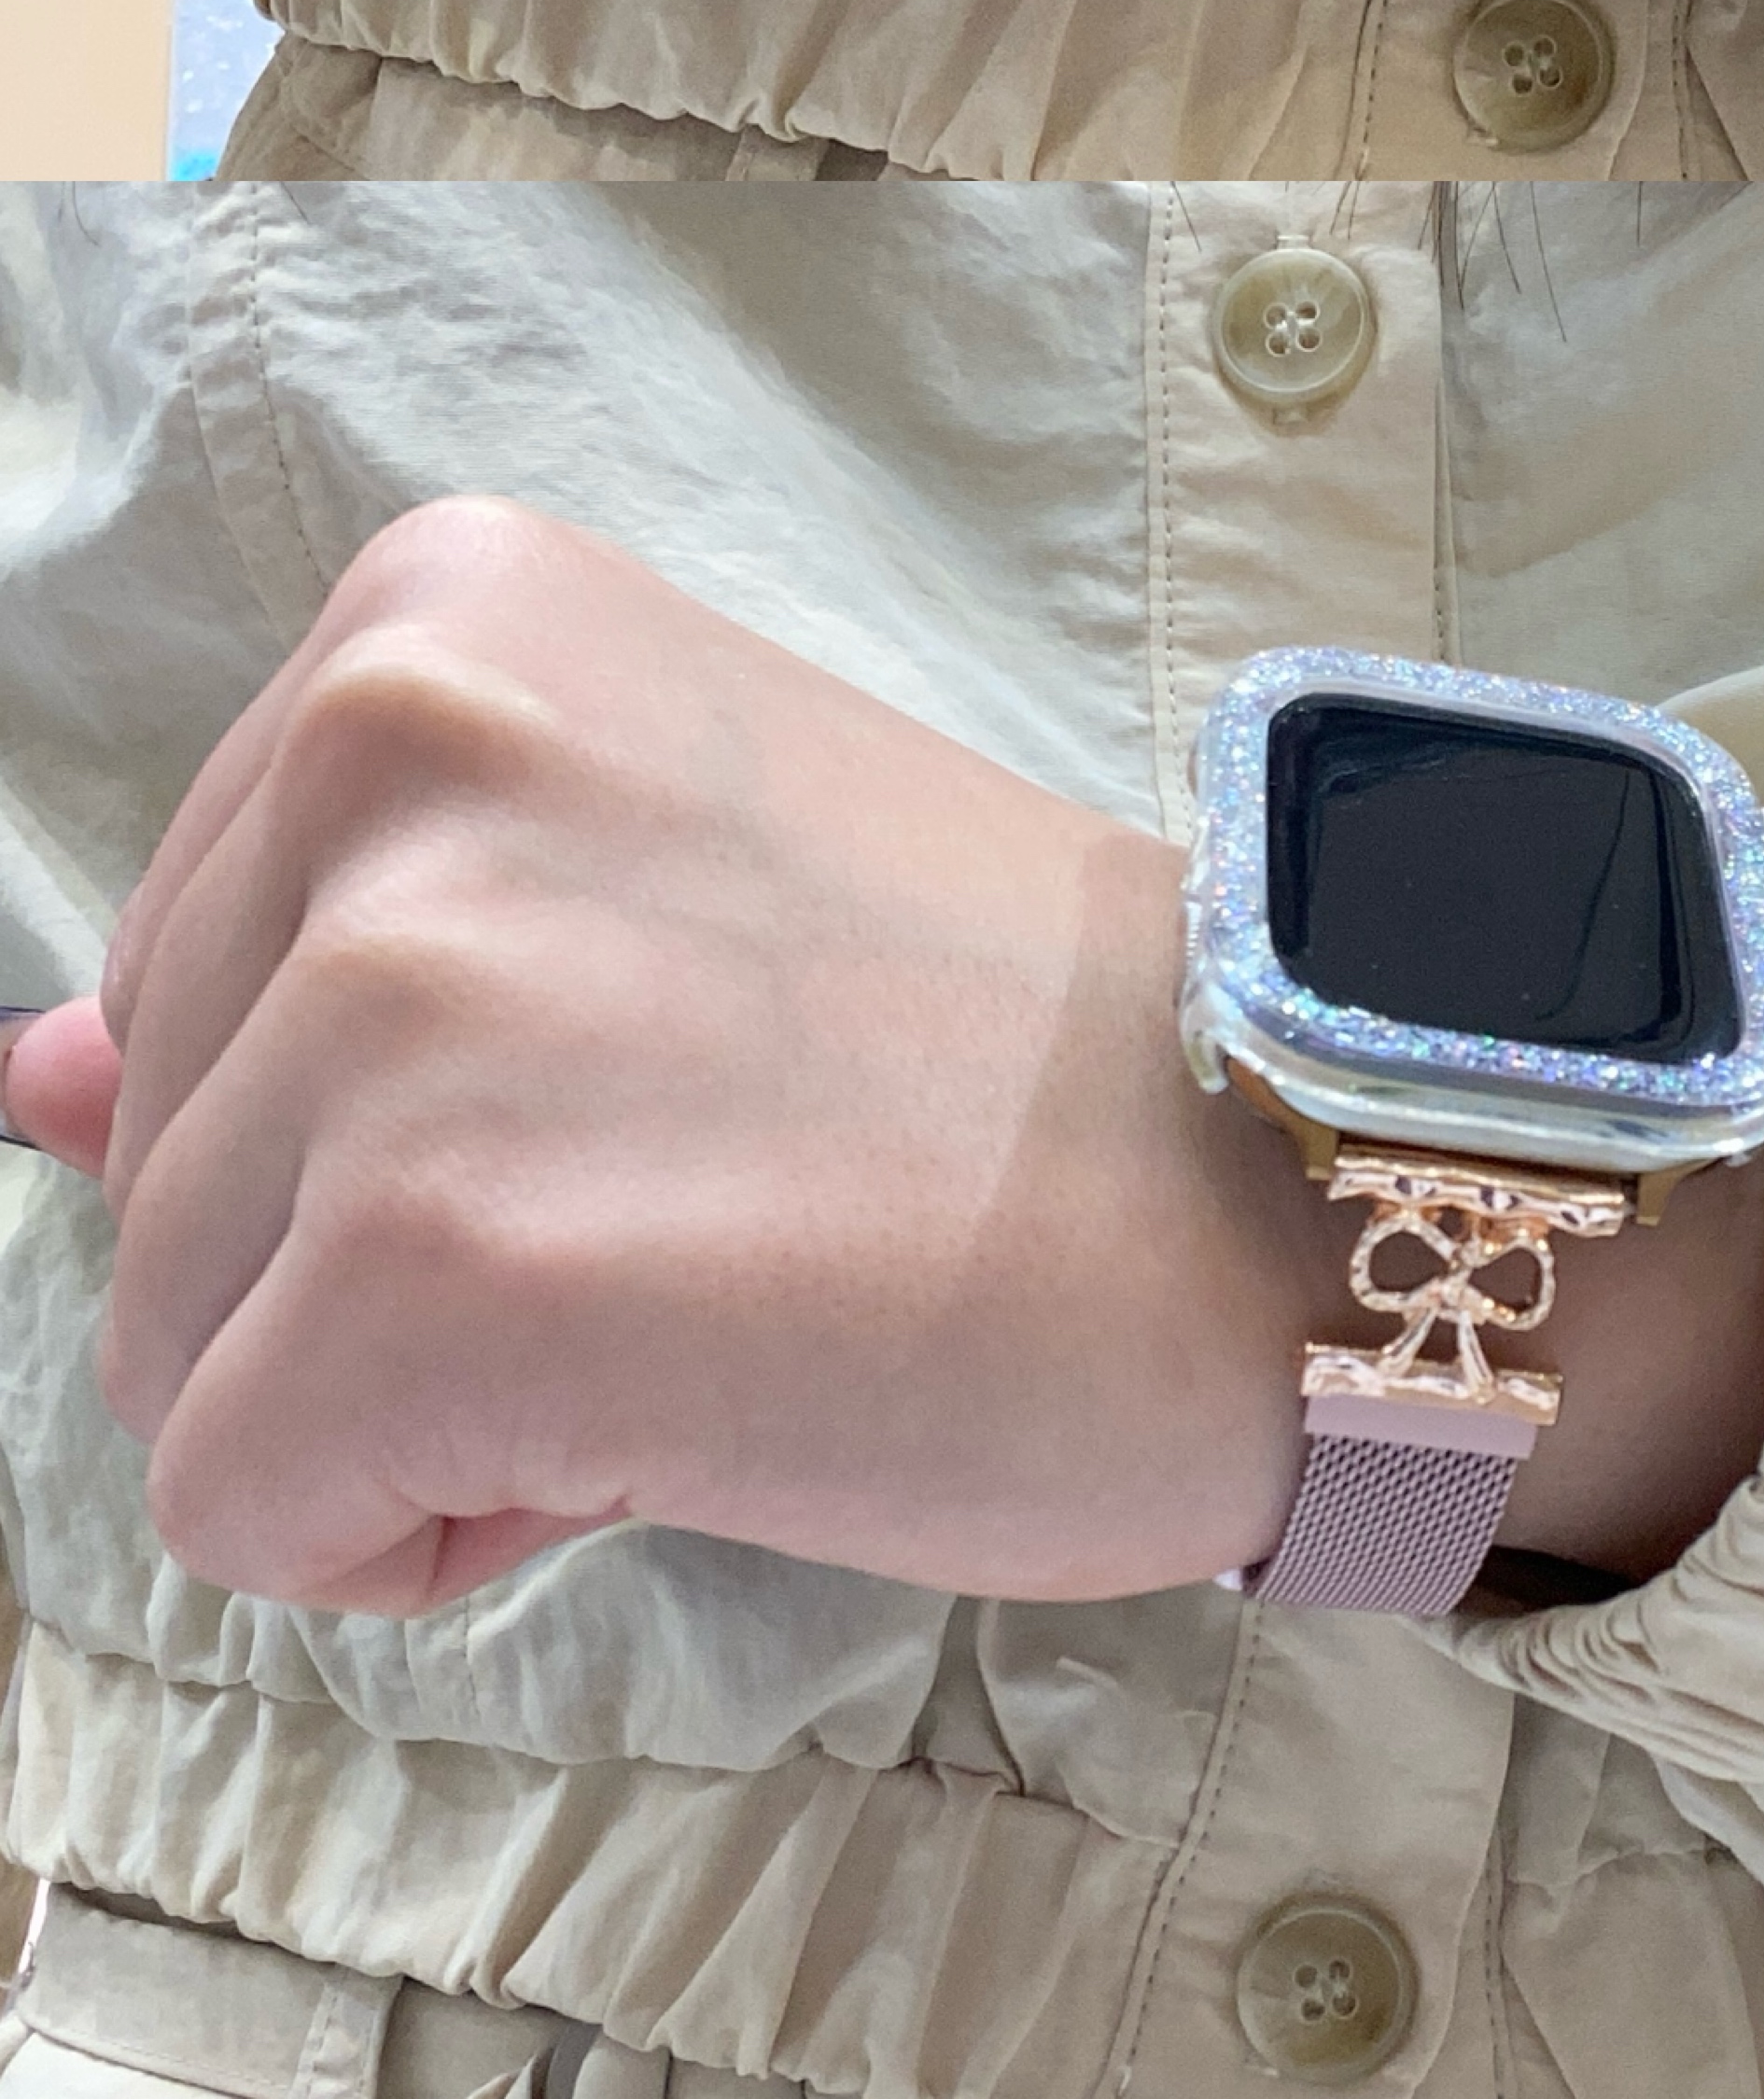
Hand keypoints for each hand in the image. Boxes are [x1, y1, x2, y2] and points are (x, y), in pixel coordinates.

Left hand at [0, 499, 1763, 1614]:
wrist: (1264, 1169)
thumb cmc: (982, 1039)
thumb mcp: (627, 887)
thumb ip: (299, 962)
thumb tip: (33, 1084)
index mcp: (441, 614)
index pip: (187, 961)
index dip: (390, 1098)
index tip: (652, 1070)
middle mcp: (391, 749)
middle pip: (160, 1155)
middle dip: (378, 1246)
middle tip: (698, 1182)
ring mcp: (396, 1000)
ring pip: (180, 1347)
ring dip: (410, 1389)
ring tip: (700, 1281)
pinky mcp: (421, 1260)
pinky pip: (246, 1508)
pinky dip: (428, 1526)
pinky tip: (671, 1408)